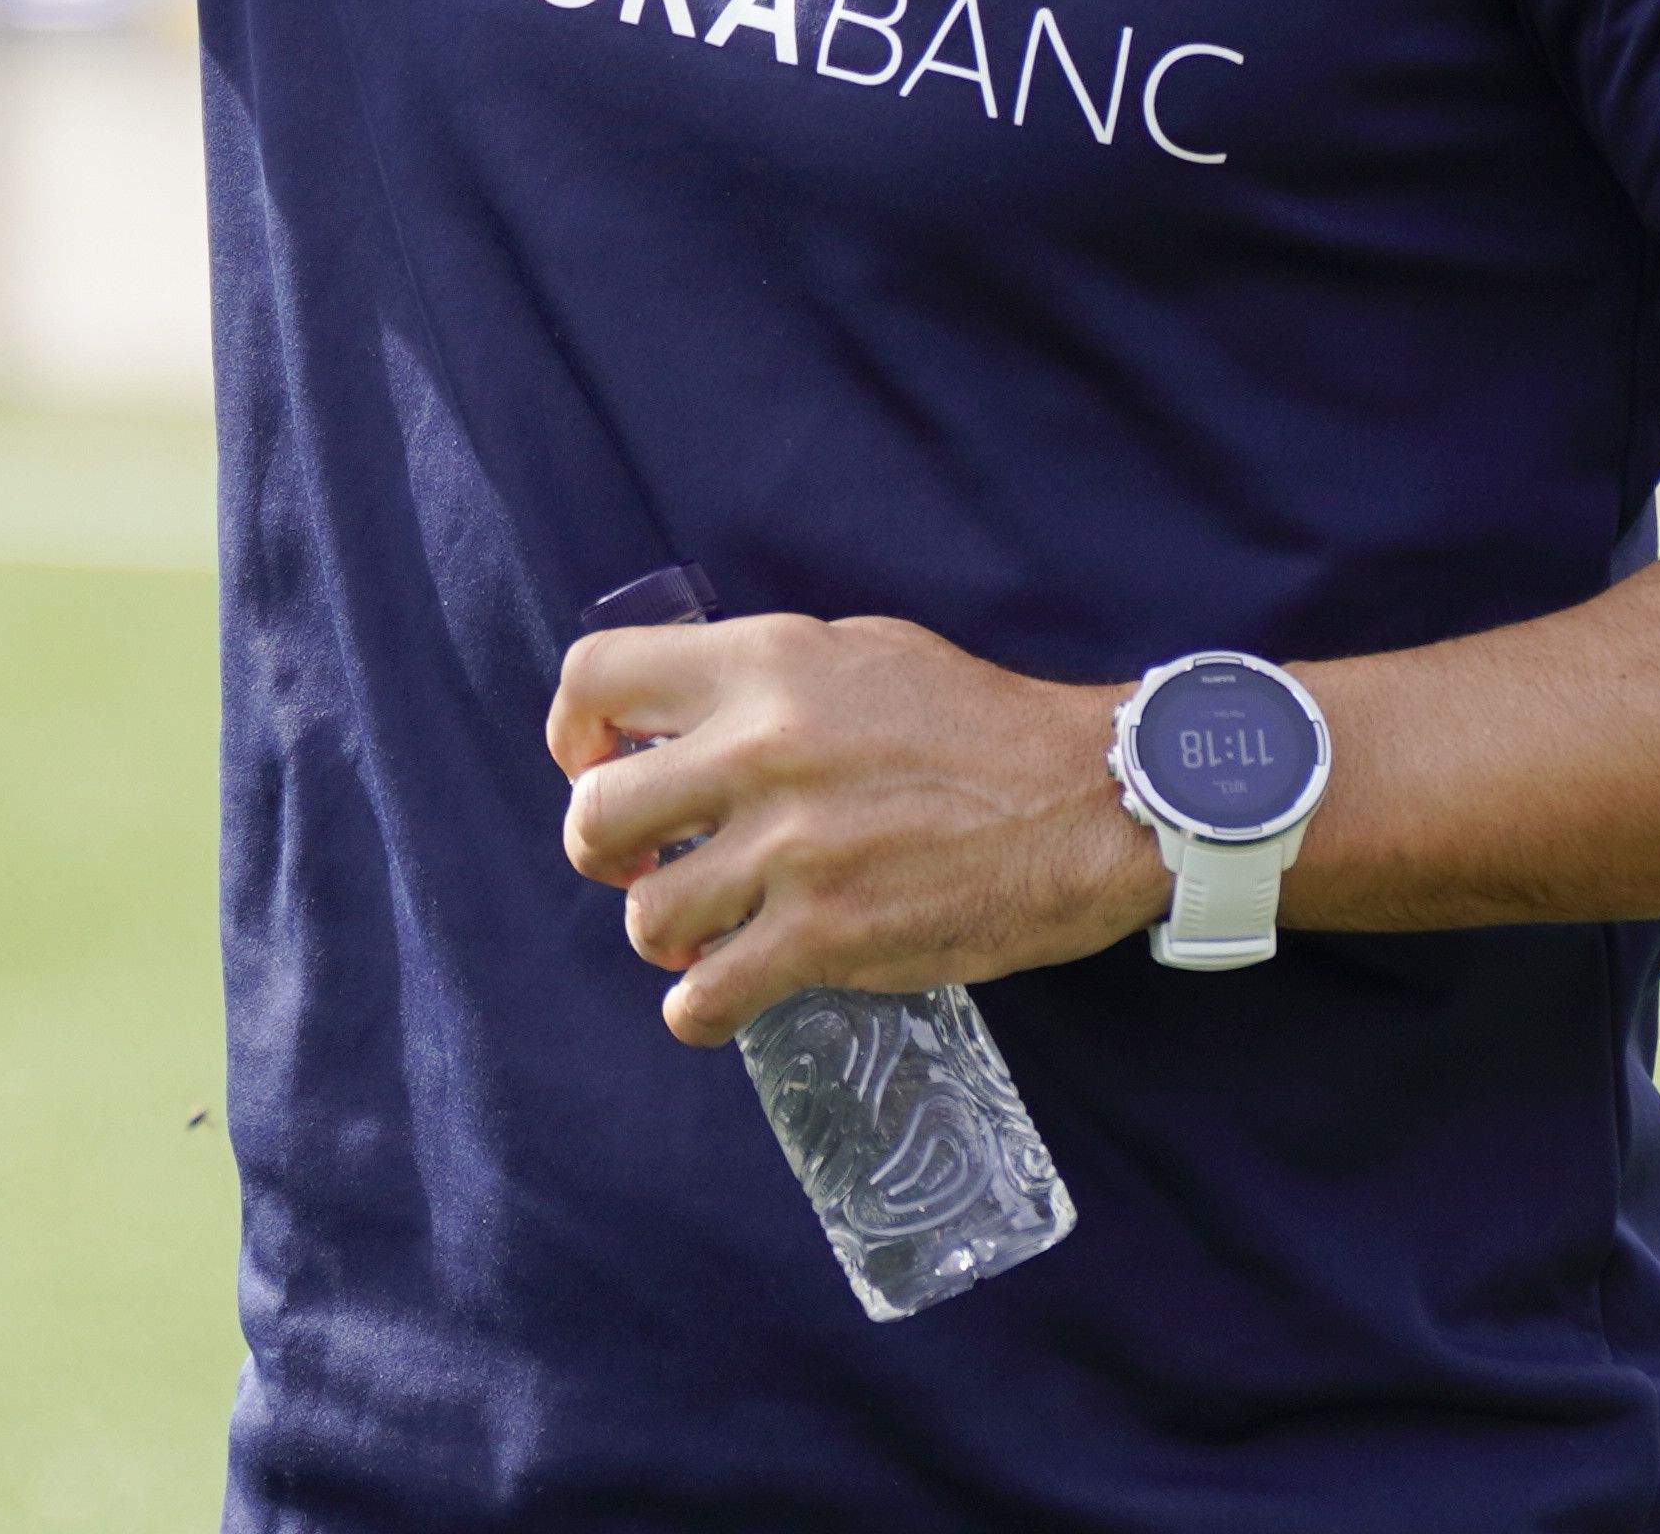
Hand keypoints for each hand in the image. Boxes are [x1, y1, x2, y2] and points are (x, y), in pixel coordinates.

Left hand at [546, 613, 1158, 1045]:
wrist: (1086, 798)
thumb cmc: (978, 721)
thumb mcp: (859, 648)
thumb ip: (764, 678)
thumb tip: (681, 718)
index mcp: (763, 666)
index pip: (596, 681)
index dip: (573, 732)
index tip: (597, 764)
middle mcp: (759, 751)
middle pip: (594, 816)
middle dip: (603, 851)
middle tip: (640, 863)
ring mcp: (790, 851)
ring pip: (645, 918)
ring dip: (663, 935)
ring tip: (704, 930)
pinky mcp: (827, 937)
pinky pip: (704, 1000)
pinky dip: (698, 1011)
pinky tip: (723, 995)